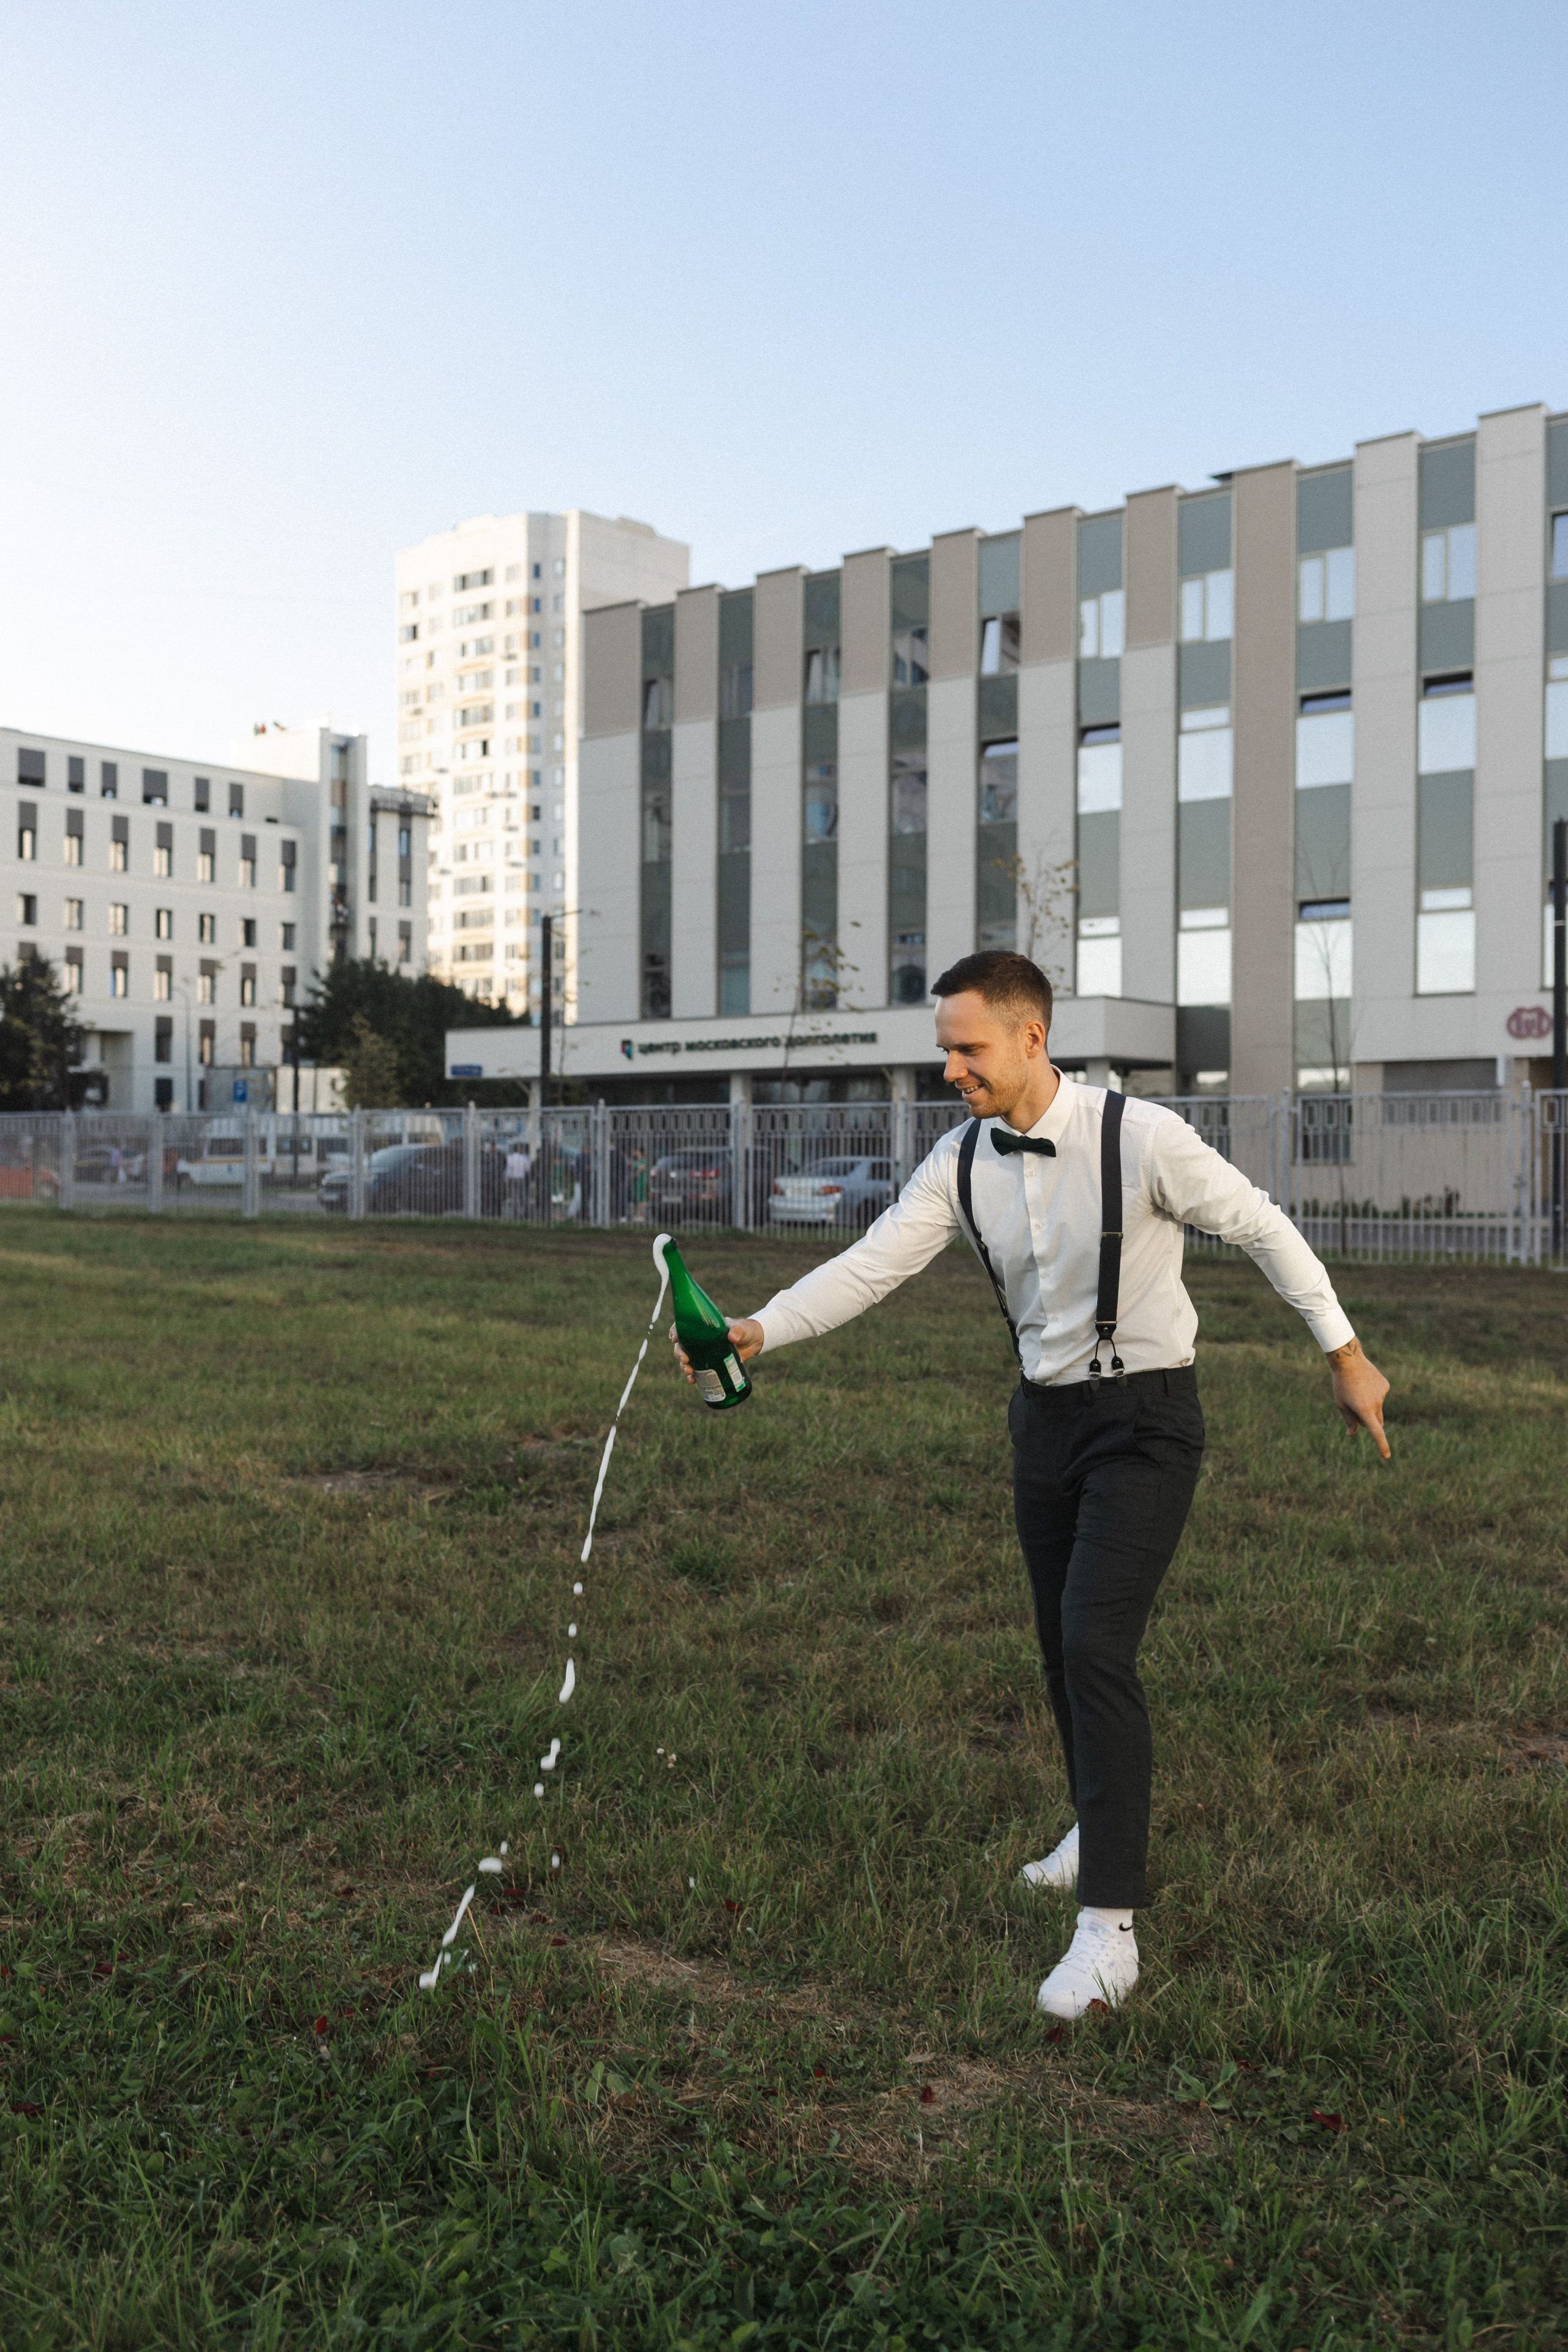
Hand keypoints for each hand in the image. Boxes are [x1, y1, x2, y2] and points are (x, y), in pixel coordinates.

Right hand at [669, 1316, 764, 1385]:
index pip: (684, 1327)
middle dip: (679, 1354)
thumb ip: (737, 1331)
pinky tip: (693, 1381)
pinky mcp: (710, 1364)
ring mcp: (704, 1353)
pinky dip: (693, 1377)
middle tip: (685, 1360)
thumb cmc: (744, 1330)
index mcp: (703, 1328)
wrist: (753, 1342)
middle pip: (682, 1346)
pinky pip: (697, 1371)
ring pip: (687, 1360)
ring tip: (689, 1373)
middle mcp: (700, 1340)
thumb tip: (732, 1338)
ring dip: (684, 1367)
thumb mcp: (741, 1328)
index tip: (674, 1338)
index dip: (676, 1331)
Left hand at [1327, 1337, 1390, 1459]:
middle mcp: (1376, 1403)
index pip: (1376, 1432)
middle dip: (1369, 1421)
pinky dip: (1373, 1394)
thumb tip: (1352, 1434)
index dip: (1381, 1445)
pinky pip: (1380, 1395)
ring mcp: (1383, 1394)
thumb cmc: (1341, 1384)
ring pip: (1377, 1407)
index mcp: (1365, 1410)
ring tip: (1357, 1391)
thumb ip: (1349, 1420)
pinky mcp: (1385, 1385)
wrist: (1349, 1360)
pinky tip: (1364, 1384)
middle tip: (1355, 1410)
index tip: (1386, 1456)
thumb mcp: (1341, 1404)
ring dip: (1370, 1405)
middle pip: (1376, 1421)